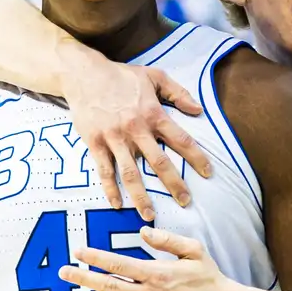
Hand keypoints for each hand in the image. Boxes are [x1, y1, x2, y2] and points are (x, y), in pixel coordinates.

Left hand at [55, 227, 238, 290]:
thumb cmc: (209, 278)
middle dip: (82, 278)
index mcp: (157, 273)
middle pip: (108, 285)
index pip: (118, 263)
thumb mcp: (193, 250)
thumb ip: (167, 240)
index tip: (78, 252)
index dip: (95, 257)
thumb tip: (143, 231)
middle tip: (62, 272)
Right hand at [61, 61, 211, 220]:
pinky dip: (110, 189)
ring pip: (130, 173)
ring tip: (149, 216)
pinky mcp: (95, 143)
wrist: (83, 74)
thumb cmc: (120, 75)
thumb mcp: (154, 76)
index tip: (208, 173)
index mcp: (153, 113)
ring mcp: (114, 138)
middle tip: (185, 202)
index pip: (180, 139)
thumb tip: (198, 110)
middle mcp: (135, 129)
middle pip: (159, 162)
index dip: (196, 157)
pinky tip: (117, 205)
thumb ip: (178, 92)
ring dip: (141, 196)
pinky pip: (104, 171)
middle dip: (174, 184)